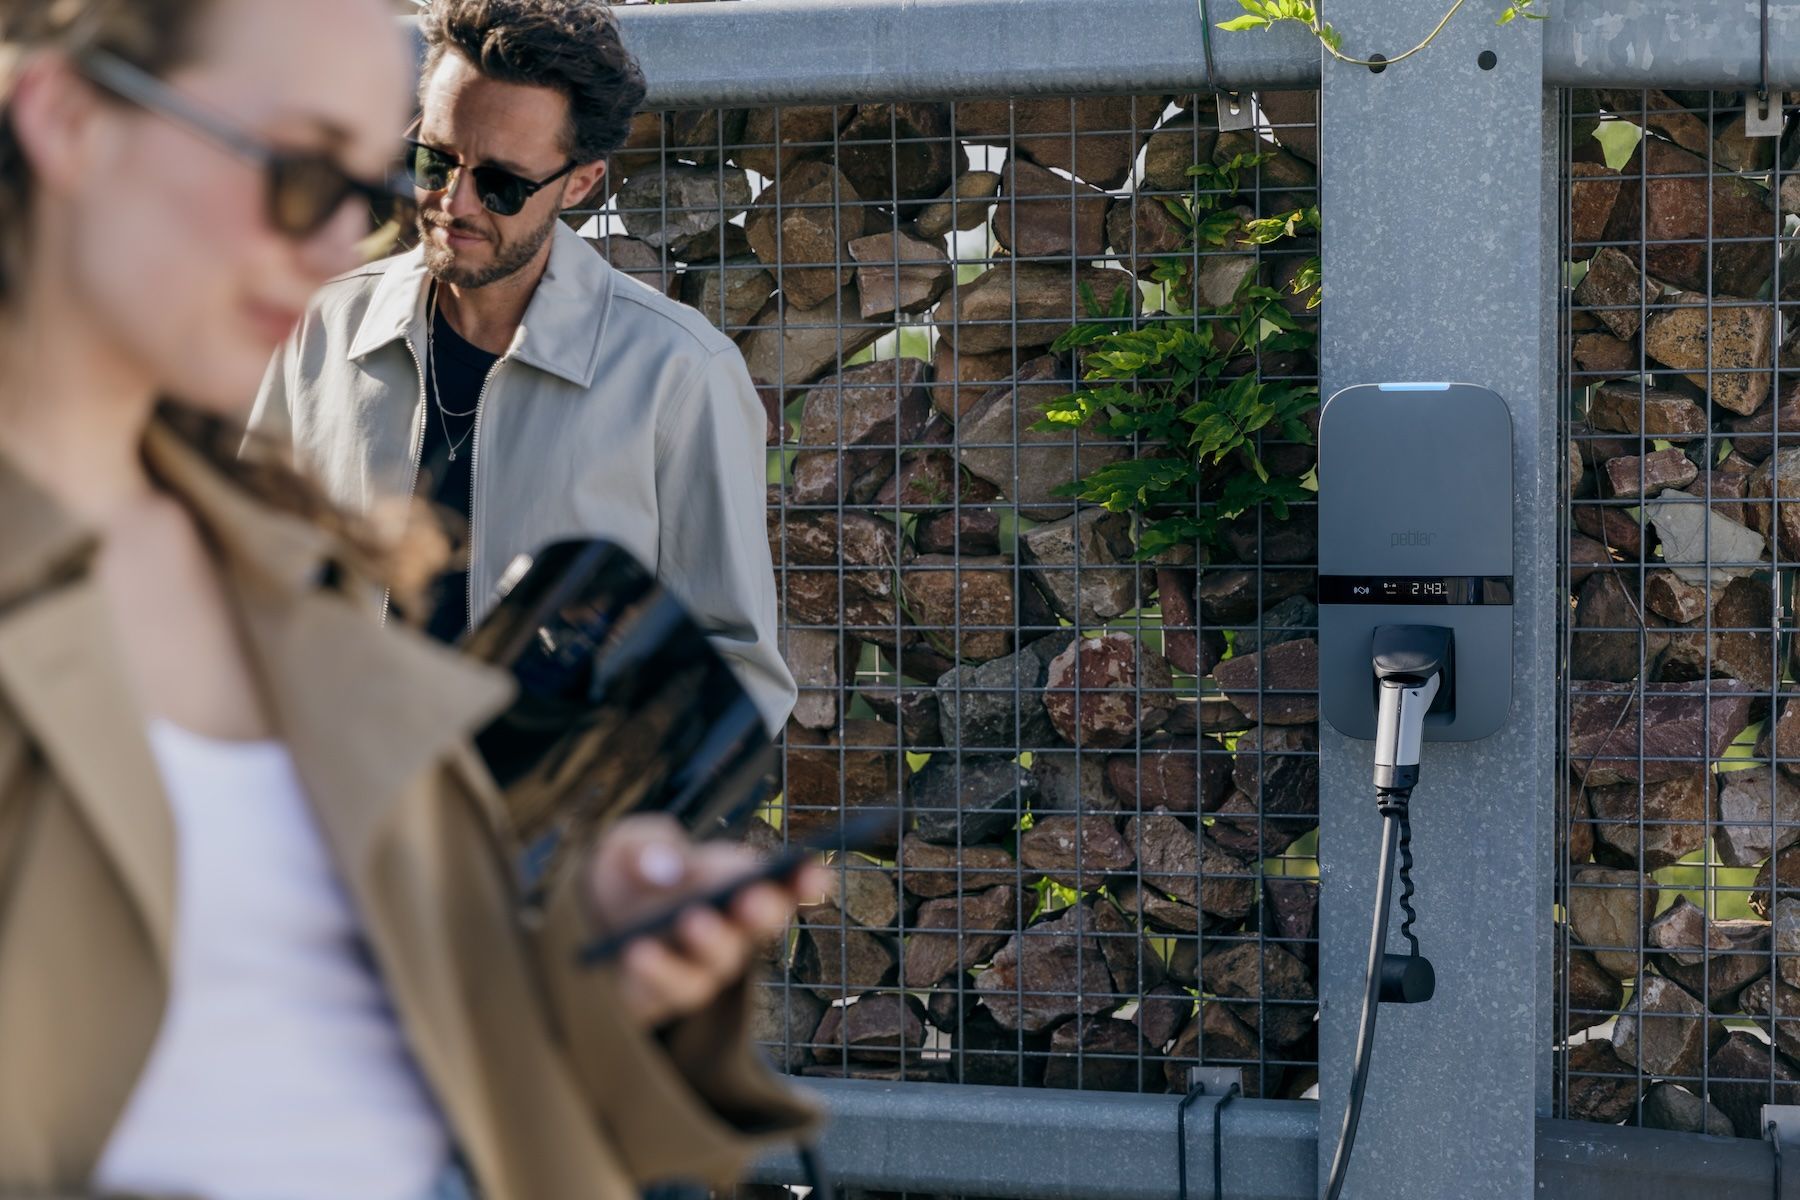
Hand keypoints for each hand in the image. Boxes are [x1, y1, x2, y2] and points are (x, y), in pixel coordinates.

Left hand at [584, 814, 827, 1028]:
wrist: (585, 924)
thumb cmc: (624, 877)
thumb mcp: (626, 845)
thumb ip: (645, 843)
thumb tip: (667, 868)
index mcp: (732, 882)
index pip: (781, 884)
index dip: (802, 880)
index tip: (812, 872)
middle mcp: (728, 929)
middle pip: (759, 925)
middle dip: (761, 912)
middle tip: (752, 898)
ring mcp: (700, 967)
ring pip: (719, 962)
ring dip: (710, 942)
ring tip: (692, 920)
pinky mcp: (664, 998)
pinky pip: (669, 991)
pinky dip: (656, 970)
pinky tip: (639, 951)